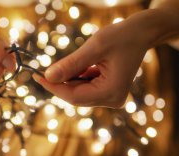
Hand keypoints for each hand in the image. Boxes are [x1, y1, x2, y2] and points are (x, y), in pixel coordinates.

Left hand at [34, 19, 149, 107]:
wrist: (142, 33)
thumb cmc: (121, 36)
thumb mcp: (94, 48)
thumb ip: (70, 65)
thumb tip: (48, 76)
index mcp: (111, 92)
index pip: (74, 97)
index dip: (53, 88)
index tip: (37, 77)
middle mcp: (113, 99)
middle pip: (76, 96)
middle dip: (60, 83)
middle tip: (43, 70)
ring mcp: (112, 97)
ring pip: (79, 92)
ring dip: (69, 79)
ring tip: (72, 61)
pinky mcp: (109, 91)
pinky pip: (86, 87)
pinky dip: (78, 77)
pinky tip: (81, 64)